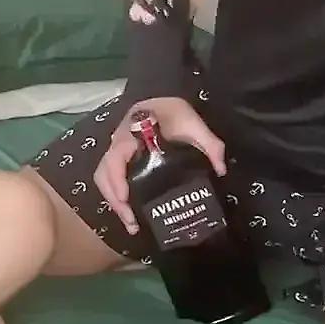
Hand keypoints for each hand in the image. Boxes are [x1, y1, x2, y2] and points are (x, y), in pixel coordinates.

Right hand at [92, 97, 226, 233]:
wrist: (161, 99)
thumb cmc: (174, 112)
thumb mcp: (194, 123)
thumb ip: (209, 144)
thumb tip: (220, 170)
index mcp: (132, 134)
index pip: (116, 157)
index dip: (117, 179)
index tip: (126, 199)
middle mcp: (118, 144)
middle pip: (104, 174)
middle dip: (115, 200)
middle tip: (132, 221)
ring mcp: (117, 153)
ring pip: (104, 179)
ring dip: (114, 202)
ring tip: (131, 224)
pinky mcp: (121, 160)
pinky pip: (110, 179)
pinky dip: (117, 197)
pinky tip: (130, 212)